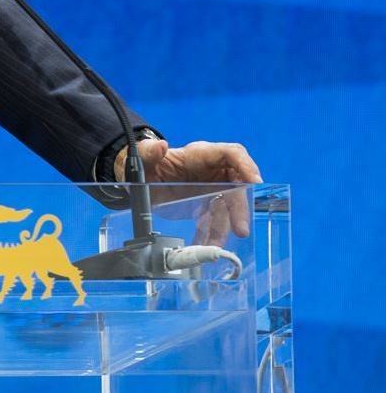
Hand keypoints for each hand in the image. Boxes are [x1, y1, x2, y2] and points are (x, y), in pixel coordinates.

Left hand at [114, 139, 261, 243]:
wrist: (138, 178)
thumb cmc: (146, 162)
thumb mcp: (143, 156)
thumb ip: (148, 152)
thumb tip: (160, 145)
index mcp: (200, 155)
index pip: (231, 153)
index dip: (246, 165)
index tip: (255, 182)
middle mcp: (211, 171)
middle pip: (235, 185)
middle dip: (240, 207)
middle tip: (241, 229)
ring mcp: (210, 188)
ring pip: (225, 208)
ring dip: (223, 228)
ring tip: (215, 247)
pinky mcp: (205, 204)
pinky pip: (213, 220)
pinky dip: (210, 234)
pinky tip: (204, 247)